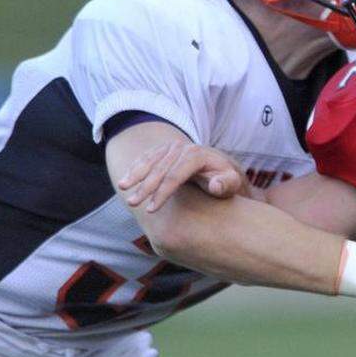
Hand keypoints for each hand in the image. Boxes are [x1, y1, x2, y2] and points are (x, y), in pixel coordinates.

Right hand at [117, 140, 253, 211]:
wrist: (222, 166)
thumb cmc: (226, 180)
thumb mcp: (233, 183)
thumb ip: (227, 185)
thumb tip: (215, 186)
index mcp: (197, 155)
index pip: (175, 175)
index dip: (162, 193)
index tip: (151, 210)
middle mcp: (183, 147)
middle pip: (159, 168)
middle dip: (145, 187)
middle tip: (132, 203)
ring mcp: (172, 146)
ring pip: (149, 160)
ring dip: (134, 174)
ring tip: (122, 188)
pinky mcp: (164, 149)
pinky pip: (146, 157)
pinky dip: (135, 167)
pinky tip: (125, 179)